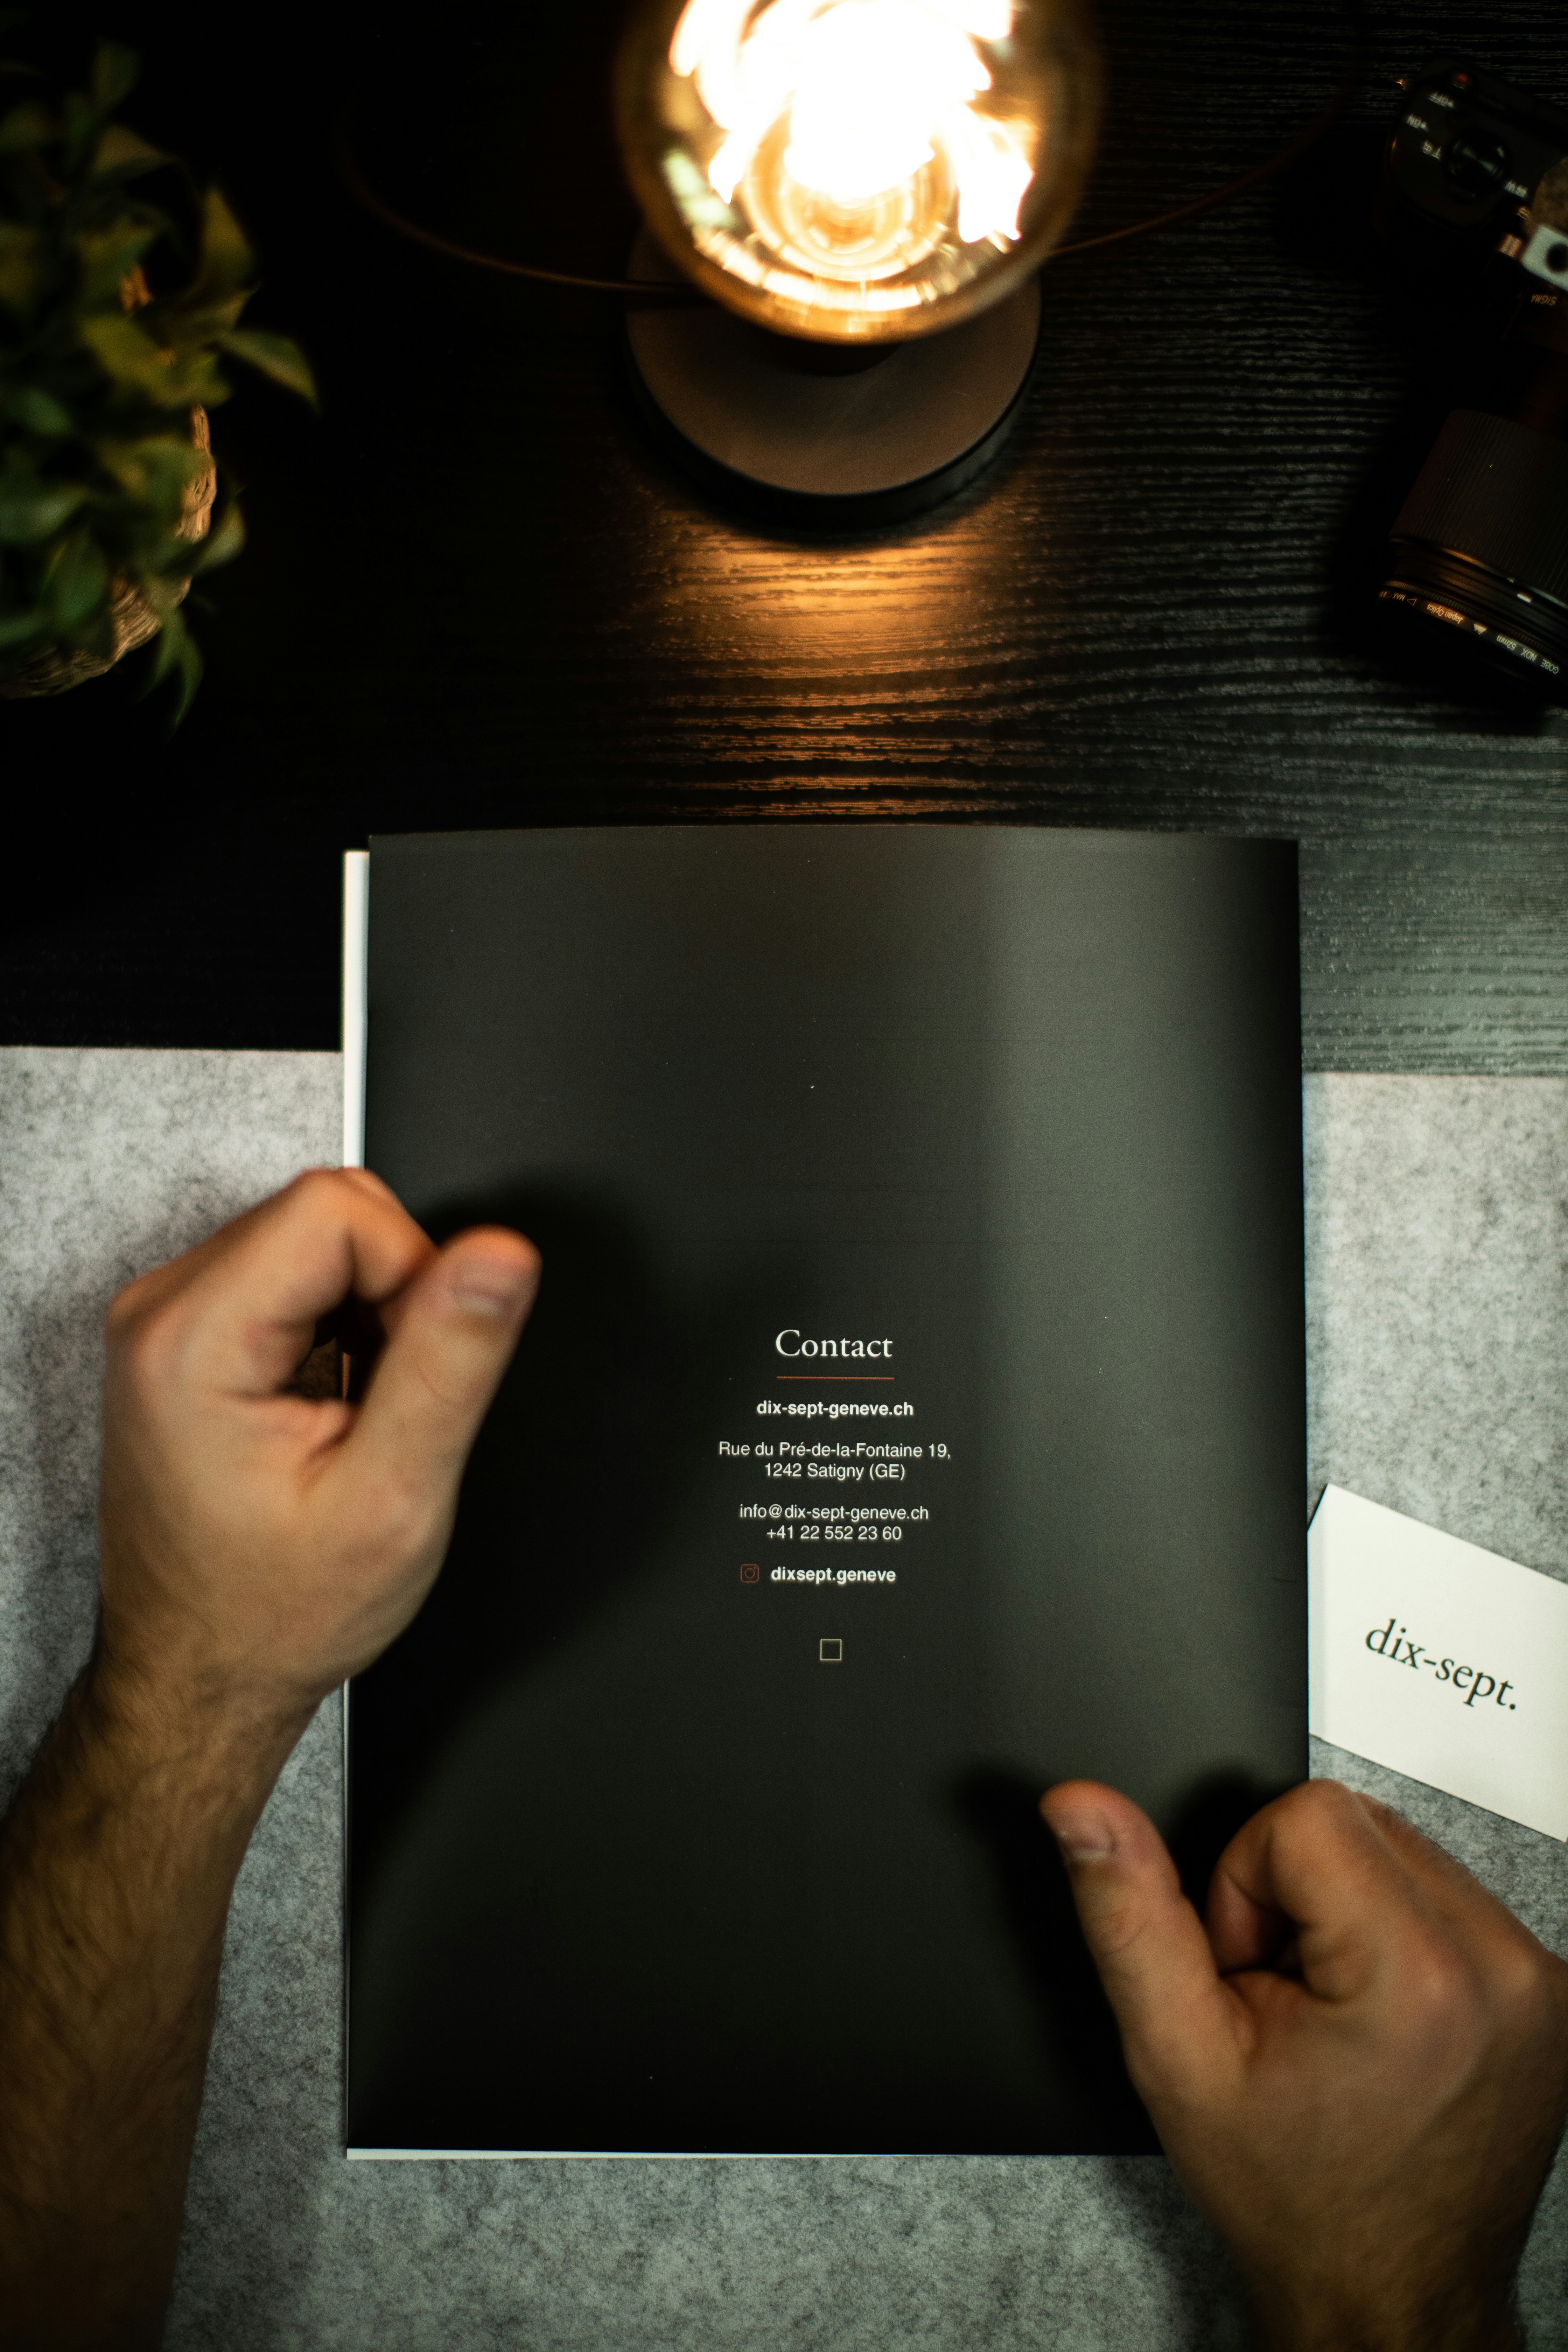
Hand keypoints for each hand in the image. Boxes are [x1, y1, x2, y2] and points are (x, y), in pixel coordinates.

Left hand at [96, 1165, 539, 1742]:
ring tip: (356, 1411)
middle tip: (387, 1402)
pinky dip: (337, 1324)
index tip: (411, 1372)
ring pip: (318, 1236)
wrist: (203, 1674)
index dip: (415, 1277)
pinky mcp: (185, 1331)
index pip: (342, 1210)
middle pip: (330, 1212)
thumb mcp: (394, 1498)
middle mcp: (160, 1311)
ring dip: (367, 1311)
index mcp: (192, 1340)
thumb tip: (500, 1257)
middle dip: (394, 1293)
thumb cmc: (273, 1613)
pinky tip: (332, 1401)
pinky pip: (292, 1272)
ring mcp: (166, 1319)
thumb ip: (452, 1360)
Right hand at [1040, 1778, 1567, 2351]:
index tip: (1251, 1978)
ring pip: (1399, 1848)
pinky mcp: (1548, 1990)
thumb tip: (1081, 1808)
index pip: (1303, 1814)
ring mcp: (1538, 1980)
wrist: (1389, 2293)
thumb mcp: (1178, 2053)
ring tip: (1332, 2013)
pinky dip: (1398, 1931)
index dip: (1245, 1888)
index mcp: (1417, 1974)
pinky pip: (1448, 1892)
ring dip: (1346, 1909)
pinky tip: (1379, 2014)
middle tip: (1288, 2002)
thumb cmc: (1293, 2195)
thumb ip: (1127, 1912)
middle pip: (1355, 1820)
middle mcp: (1500, 1967)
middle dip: (1295, 1895)